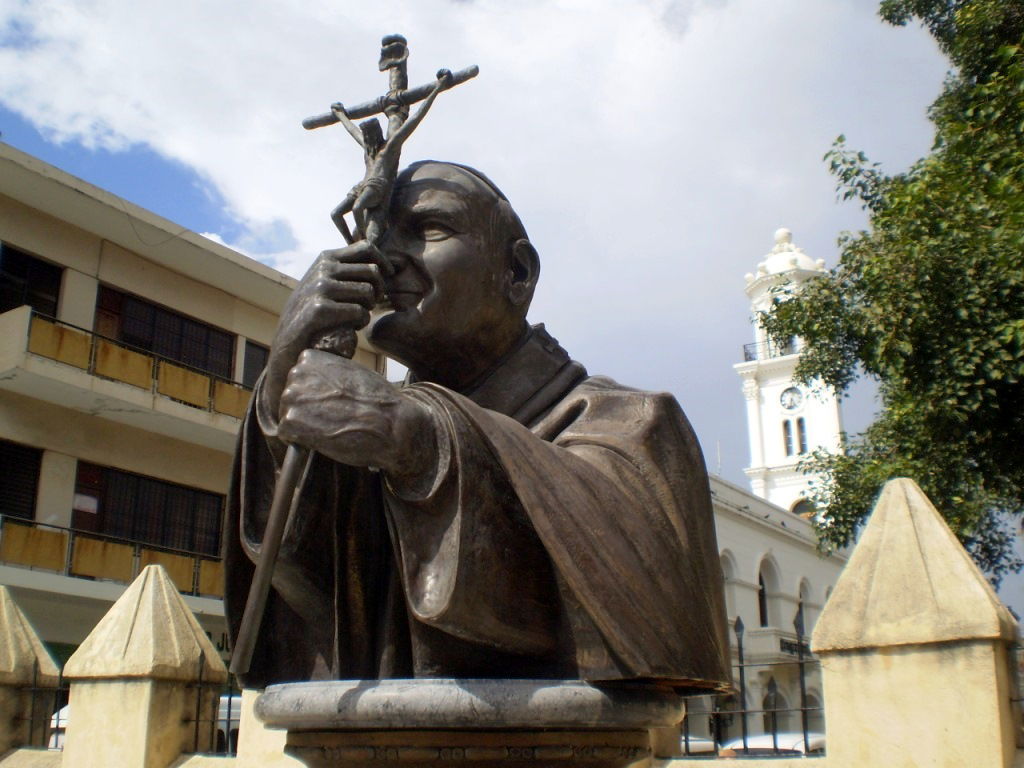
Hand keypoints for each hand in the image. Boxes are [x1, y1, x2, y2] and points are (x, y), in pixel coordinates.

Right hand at [262, 241, 390, 415]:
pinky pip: (360, 312)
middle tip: (370, 305)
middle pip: (373, 271)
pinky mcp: (319, 309)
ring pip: (368, 292)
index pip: (367, 248)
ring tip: (356, 317)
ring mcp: (320, 287)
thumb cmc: (311, 314)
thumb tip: (380, 263)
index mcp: (326, 258)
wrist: (286, 345)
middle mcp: (323, 269)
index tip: (388, 277)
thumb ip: (345, 270)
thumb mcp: (325, 284)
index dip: (384, 263)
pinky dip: (360, 322)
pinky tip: (351, 328)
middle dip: (379, 290)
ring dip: (368, 308)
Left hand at [277, 350, 436, 480]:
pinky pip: (287, 433)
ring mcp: (291, 396)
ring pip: (287, 414)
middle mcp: (296, 373)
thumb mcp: (352, 372)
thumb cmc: (377, 401)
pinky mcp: (291, 421)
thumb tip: (317, 386)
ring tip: (331, 427)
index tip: (331, 402)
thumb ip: (328, 374)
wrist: (389, 424)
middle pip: (291, 397)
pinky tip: (323, 438)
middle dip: (306, 409)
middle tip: (333, 417)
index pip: (298, 379)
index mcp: (310, 358)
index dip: (314, 395)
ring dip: (304, 425)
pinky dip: (301, 440)